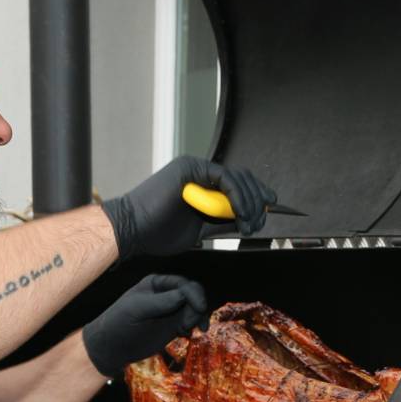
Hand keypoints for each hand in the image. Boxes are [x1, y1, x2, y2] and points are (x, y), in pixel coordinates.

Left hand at [82, 275, 208, 375]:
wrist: (112, 347)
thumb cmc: (118, 323)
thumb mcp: (136, 309)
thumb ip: (160, 302)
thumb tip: (184, 295)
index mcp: (157, 284)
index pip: (183, 284)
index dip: (194, 295)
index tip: (199, 308)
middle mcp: (167, 294)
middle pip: (194, 295)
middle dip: (197, 308)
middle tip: (189, 324)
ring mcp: (172, 310)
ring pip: (195, 309)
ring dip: (197, 318)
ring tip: (187, 331)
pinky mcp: (174, 326)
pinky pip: (192, 322)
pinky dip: (195, 326)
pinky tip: (188, 334)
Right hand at [100, 157, 274, 257]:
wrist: (132, 231)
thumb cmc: (157, 233)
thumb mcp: (200, 231)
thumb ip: (223, 222)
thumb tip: (248, 221)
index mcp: (200, 184)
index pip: (236, 184)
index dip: (255, 195)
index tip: (268, 211)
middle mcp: (199, 172)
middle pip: (241, 178)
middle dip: (257, 200)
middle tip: (258, 222)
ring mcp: (195, 168)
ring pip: (236, 178)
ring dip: (249, 202)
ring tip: (249, 224)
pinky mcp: (191, 168)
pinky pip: (224, 179)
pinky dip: (237, 196)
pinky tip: (240, 214)